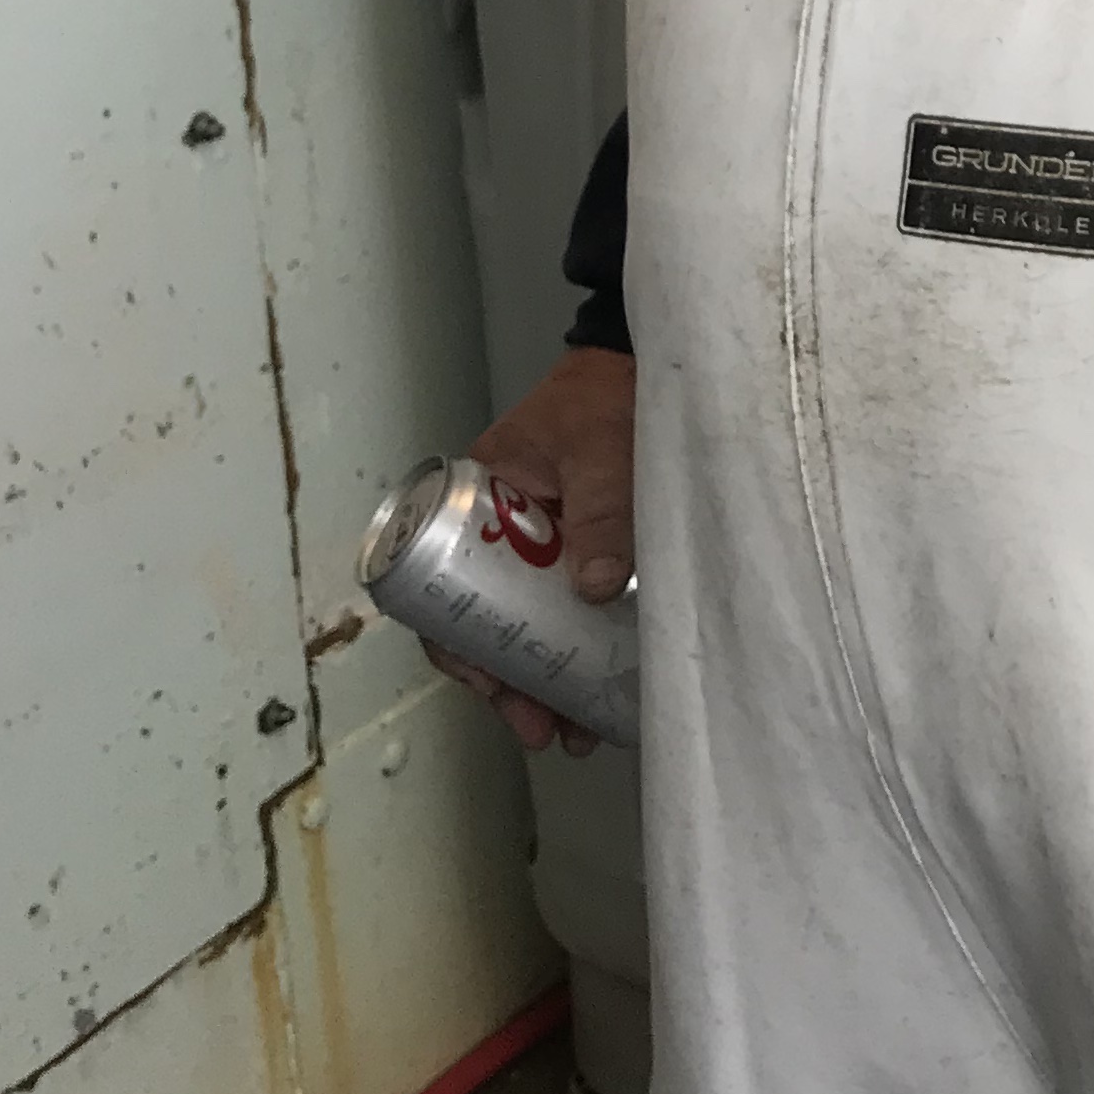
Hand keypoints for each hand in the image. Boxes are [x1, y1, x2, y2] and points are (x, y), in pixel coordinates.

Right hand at [426, 346, 635, 758]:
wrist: (652, 361)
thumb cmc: (607, 392)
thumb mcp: (598, 450)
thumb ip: (598, 510)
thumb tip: (595, 588)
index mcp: (479, 499)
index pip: (441, 583)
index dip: (458, 645)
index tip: (490, 685)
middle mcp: (502, 531)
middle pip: (485, 622)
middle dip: (509, 683)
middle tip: (542, 729)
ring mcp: (543, 545)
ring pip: (529, 626)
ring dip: (546, 679)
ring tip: (576, 732)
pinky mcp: (584, 552)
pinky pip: (569, 611)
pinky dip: (580, 650)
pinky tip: (601, 690)